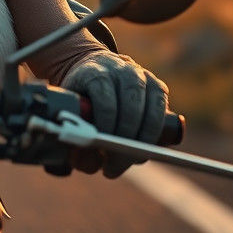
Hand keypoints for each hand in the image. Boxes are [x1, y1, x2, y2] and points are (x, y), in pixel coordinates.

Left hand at [62, 53, 168, 177]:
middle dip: (124, 142)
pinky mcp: (158, 86)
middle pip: (130, 109)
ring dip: (142, 143)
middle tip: (113, 166)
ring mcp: (142, 76)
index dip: (105, 127)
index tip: (100, 148)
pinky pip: (162, 114)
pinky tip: (142, 151)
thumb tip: (89, 163)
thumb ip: (75, 131)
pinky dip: (154, 136)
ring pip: (152, 112)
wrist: (94, 66)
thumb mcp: (69, 105)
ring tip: (128, 161)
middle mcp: (121, 70)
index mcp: (95, 72)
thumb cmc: (79, 94)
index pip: (105, 101)